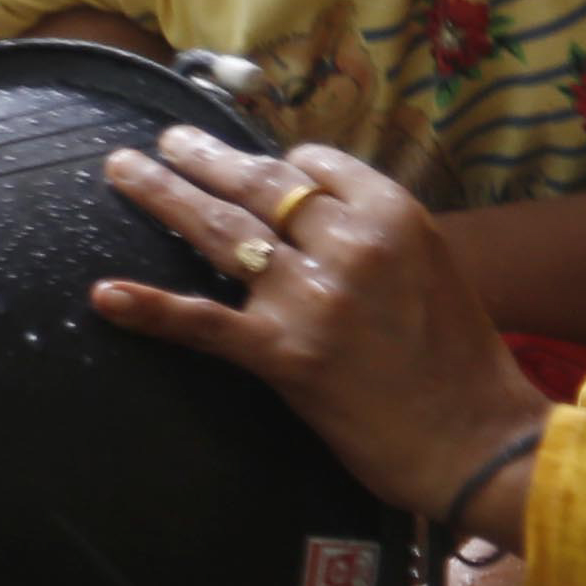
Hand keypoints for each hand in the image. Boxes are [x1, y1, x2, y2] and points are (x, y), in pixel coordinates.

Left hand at [92, 130, 553, 541]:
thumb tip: (312, 214)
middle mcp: (351, 243)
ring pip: (221, 231)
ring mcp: (313, 297)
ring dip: (164, 196)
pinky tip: (106, 296)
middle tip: (163, 143)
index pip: (312, 165)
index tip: (251, 168)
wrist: (479, 442)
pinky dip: (152, 309)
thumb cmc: (461, 363)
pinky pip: (205, 324)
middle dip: (202, 158)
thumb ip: (375, 236)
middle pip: (257, 184)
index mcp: (394, 214)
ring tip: (124, 172)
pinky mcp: (286, 354)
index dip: (276, 165)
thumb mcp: (432, 270)